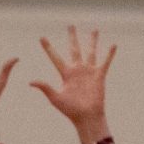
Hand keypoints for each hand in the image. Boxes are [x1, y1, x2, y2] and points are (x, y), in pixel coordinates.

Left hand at [31, 26, 115, 143]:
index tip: (41, 38)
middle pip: (74, 49)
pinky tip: (113, 45)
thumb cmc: (70, 110)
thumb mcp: (55, 98)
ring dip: (92, 41)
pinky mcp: (99, 76)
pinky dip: (109, 54)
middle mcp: (77, 70)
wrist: (86, 117)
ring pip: (91, 52)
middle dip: (72, 38)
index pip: (55, 57)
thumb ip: (45, 87)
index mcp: (66, 74)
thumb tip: (30, 82)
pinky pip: (105, 62)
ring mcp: (89, 72)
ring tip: (94, 30)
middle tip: (70, 26)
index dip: (48, 48)